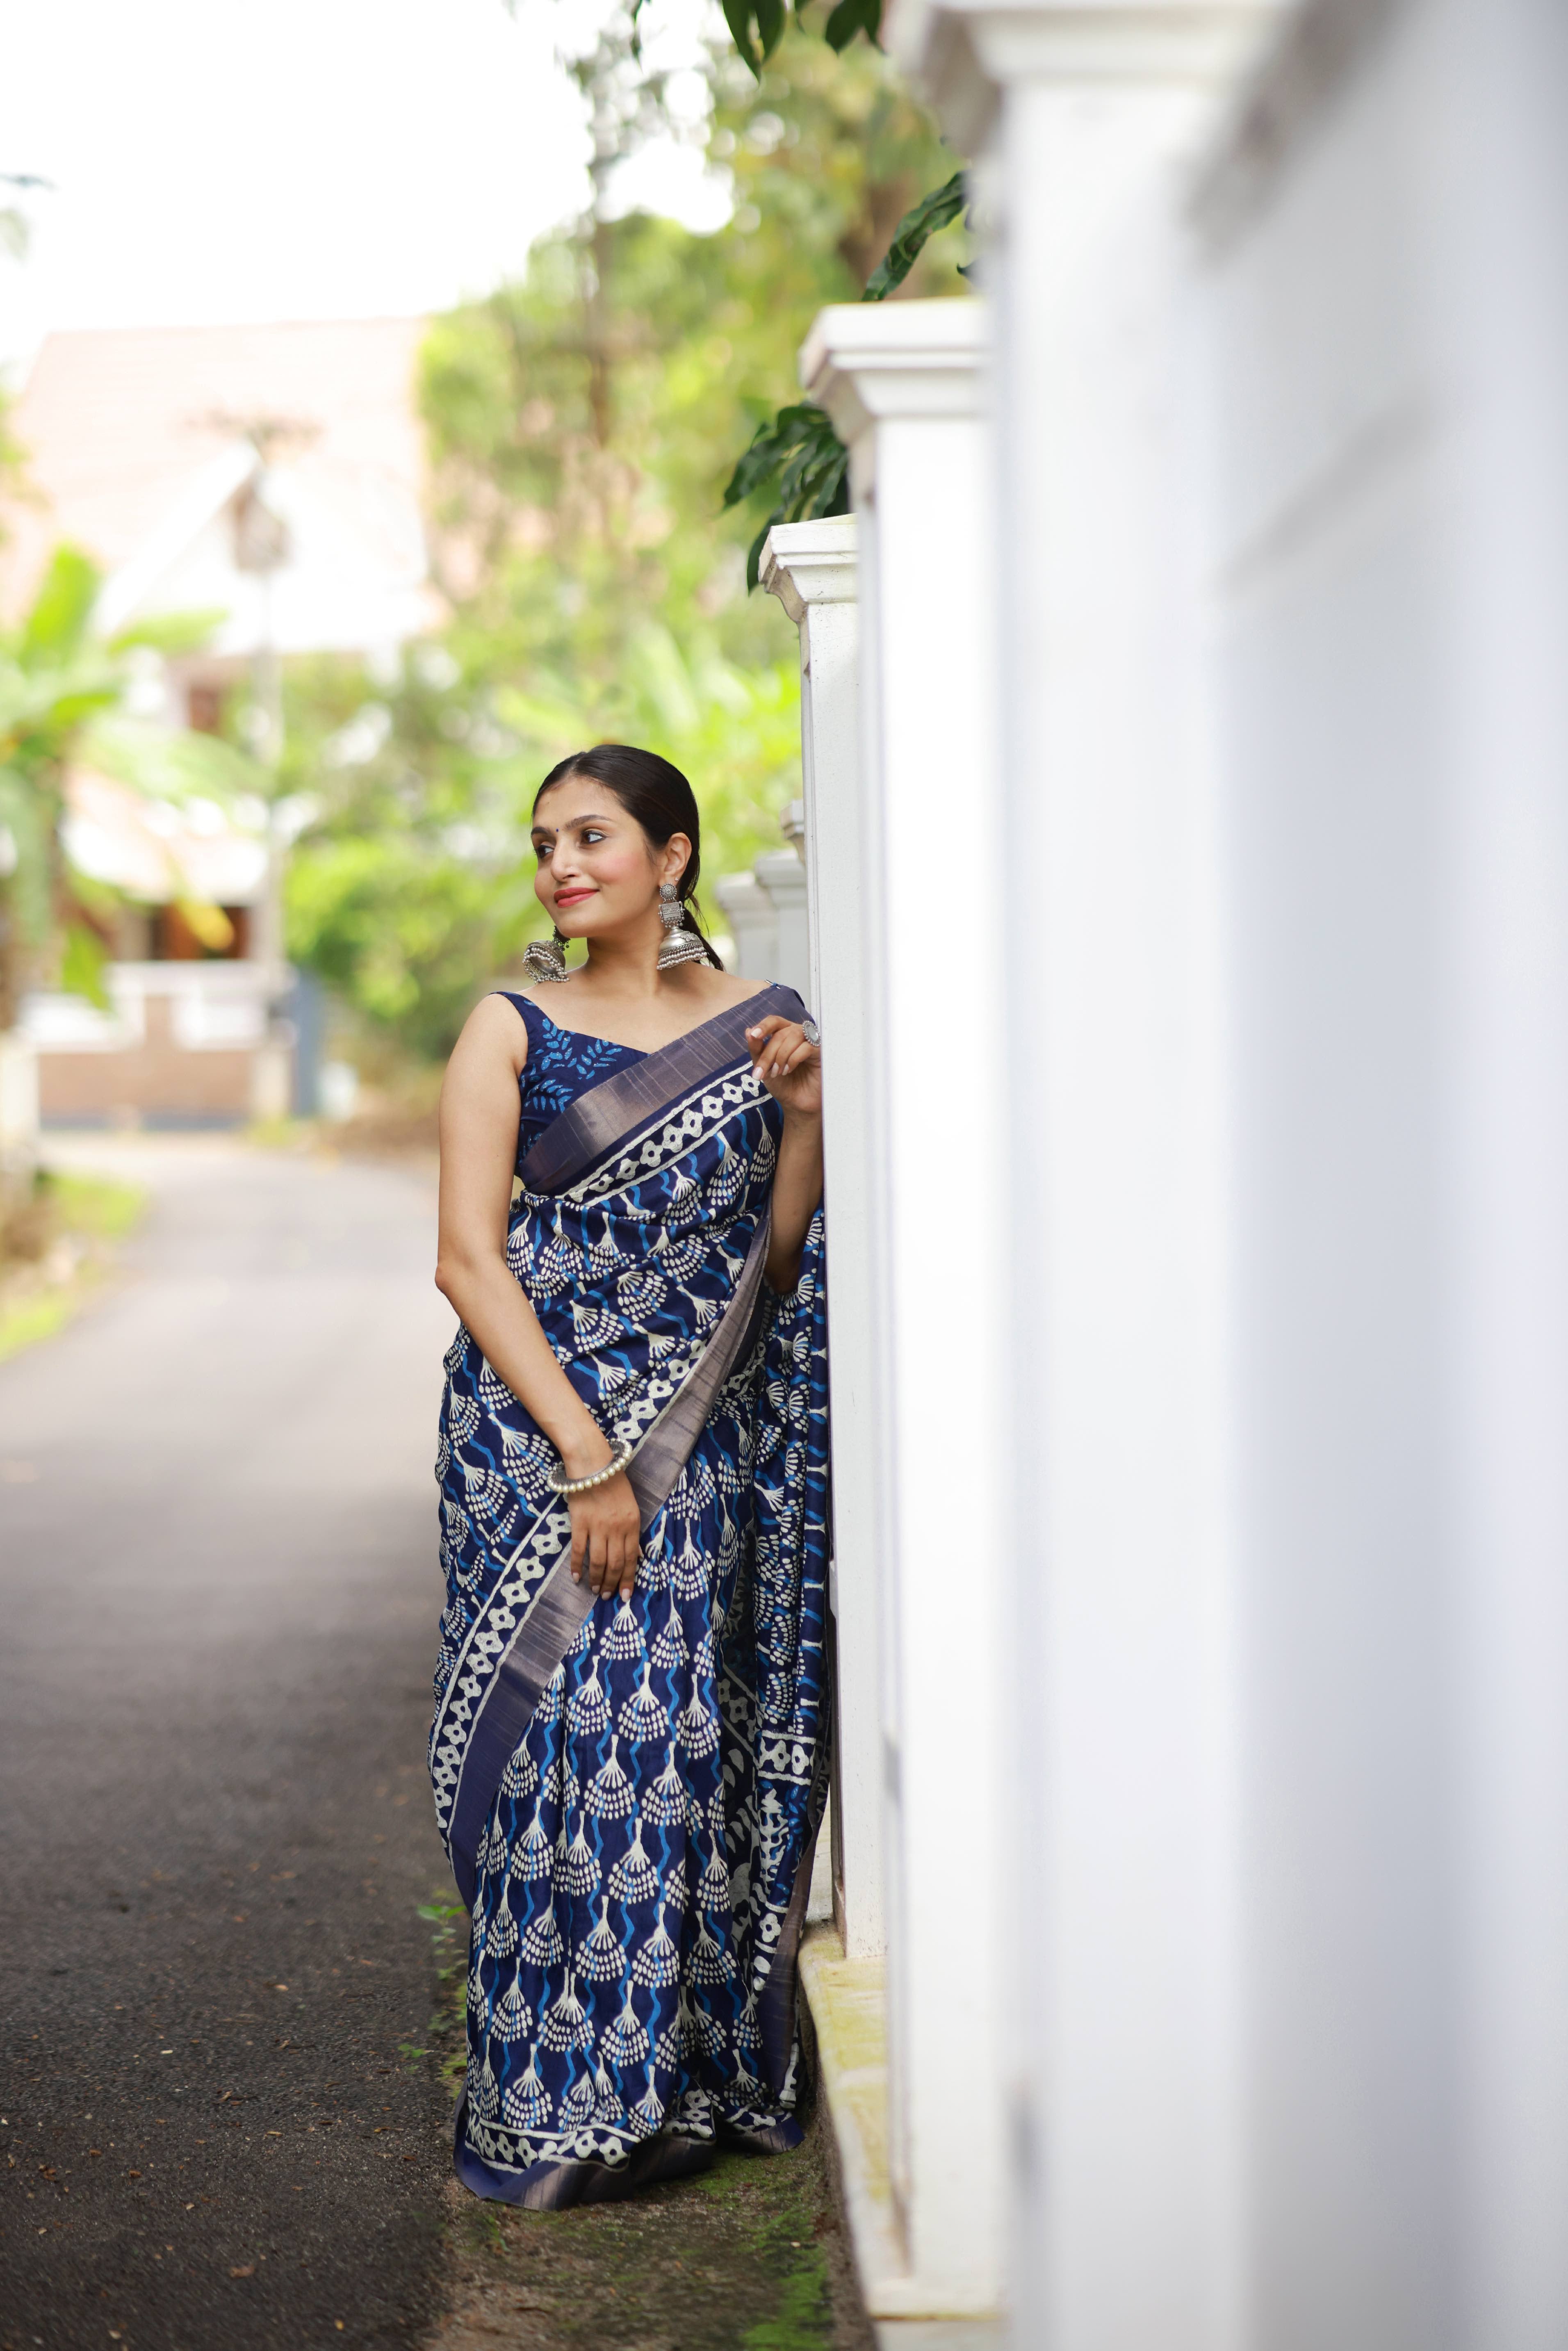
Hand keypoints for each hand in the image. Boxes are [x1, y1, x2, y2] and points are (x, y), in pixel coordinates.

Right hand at [567, 1469, 640, 1600]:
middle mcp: (617, 1528)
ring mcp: (597, 1526)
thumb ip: (631, 1532)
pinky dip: (577, 1566)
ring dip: (597, 1579)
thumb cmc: (614, 1483)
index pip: (631, 1558)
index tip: (625, 1595)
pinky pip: (579, 1550)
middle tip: (608, 1596)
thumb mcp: (631, 1507)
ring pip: (598, 1561)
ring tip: (595, 1589)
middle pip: (615, 1563)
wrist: (594, 1464)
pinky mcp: (579, 1522)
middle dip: (612, 1583)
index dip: (628, 1579)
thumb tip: (635, 1556)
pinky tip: (576, 1577)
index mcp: (632, 1524)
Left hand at [746, 1014, 820, 1121]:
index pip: (774, 1021)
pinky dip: (793, 1059)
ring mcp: (810, 1042)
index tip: (754, 1035)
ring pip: (794, 1036)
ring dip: (781, 1055)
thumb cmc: (782, 1084)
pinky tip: (789, 1070)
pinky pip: (806, 1047)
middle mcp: (798, 1035)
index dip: (764, 1026)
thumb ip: (756, 1050)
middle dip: (768, 1053)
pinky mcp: (821, 1052)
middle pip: (781, 1032)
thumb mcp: (764, 1067)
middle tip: (762, 1072)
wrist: (796, 1104)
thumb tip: (748, 1031)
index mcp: (784, 1034)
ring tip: (777, 1072)